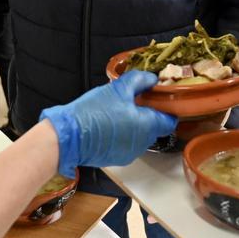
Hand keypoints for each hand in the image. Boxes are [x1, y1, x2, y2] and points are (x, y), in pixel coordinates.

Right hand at [42, 70, 176, 177]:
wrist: (68, 137)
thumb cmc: (93, 112)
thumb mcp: (118, 88)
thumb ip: (139, 81)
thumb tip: (151, 79)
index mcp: (147, 125)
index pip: (170, 120)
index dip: (166, 108)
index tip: (159, 99)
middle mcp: (143, 143)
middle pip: (155, 127)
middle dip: (147, 114)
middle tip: (134, 101)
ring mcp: (130, 153)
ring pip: (141, 136)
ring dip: (135, 125)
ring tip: (118, 112)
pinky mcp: (117, 158)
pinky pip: (127, 144)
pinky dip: (123, 135)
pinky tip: (109, 125)